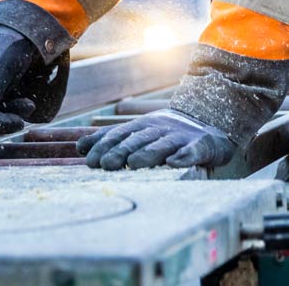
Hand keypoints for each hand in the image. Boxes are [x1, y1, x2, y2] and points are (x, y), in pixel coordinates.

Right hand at [0, 24, 40, 132]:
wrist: (22, 31)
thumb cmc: (8, 42)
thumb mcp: (1, 62)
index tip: (11, 121)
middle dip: (2, 119)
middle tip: (21, 120)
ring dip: (10, 114)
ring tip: (29, 106)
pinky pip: (0, 109)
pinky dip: (13, 110)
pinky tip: (26, 104)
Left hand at [78, 108, 235, 169]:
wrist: (208, 123)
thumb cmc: (166, 135)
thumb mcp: (140, 133)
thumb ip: (113, 139)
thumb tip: (80, 146)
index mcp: (143, 126)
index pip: (119, 135)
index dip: (104, 146)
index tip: (89, 160)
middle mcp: (160, 129)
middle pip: (137, 140)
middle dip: (119, 152)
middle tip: (105, 165)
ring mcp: (181, 137)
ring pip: (162, 145)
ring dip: (147, 154)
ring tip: (134, 163)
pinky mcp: (203, 146)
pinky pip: (193, 151)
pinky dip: (184, 156)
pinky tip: (174, 163)